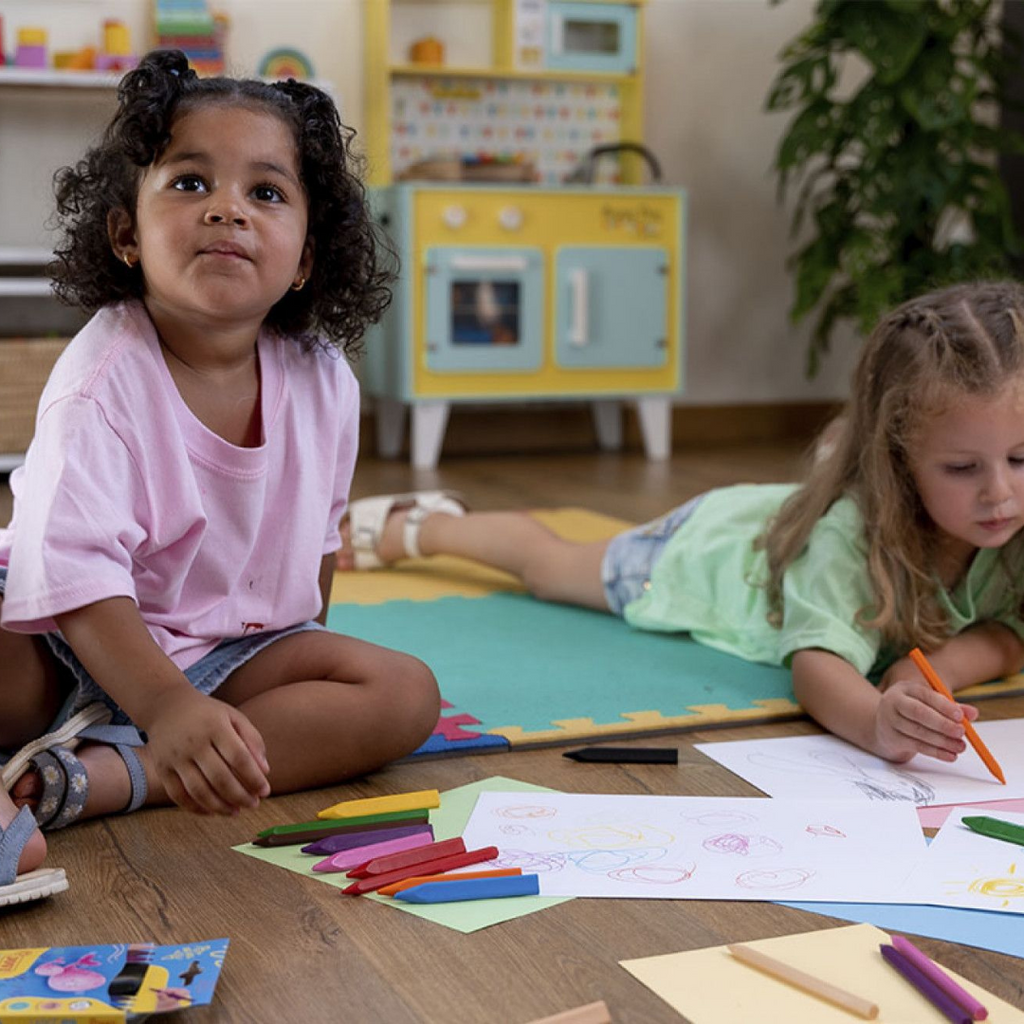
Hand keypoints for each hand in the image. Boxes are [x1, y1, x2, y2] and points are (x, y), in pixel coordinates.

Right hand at [141, 688, 270, 814]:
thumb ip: (252, 740)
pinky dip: (196, 808)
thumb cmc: (209, 714)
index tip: (265, 791)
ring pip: (198, 791)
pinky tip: (212, 811)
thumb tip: (265, 771)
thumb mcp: (234, 717)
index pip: (239, 757)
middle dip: (240, 796)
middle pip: (220, 778)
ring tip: (236, 811)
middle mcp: (193, 742)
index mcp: (215, 726)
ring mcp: (175, 757)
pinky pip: (178, 795)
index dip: (254, 778)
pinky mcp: (162, 768)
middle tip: (254, 804)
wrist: (167, 706)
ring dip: (220, 806)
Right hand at [872, 676, 977, 762]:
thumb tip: (973, 713)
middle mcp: (893, 702)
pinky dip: (936, 752)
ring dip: (943, 741)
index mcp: (905, 688)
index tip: (961, 716)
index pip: (925, 695)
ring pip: (918, 732)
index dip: (943, 706)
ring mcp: (889, 720)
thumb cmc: (912, 712)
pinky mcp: (891, 738)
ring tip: (961, 747)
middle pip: (918, 713)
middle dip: (943, 724)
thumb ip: (951, 707)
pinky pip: (917, 746)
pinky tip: (950, 755)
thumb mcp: (929, 704)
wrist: (883, 726)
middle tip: (961, 732)